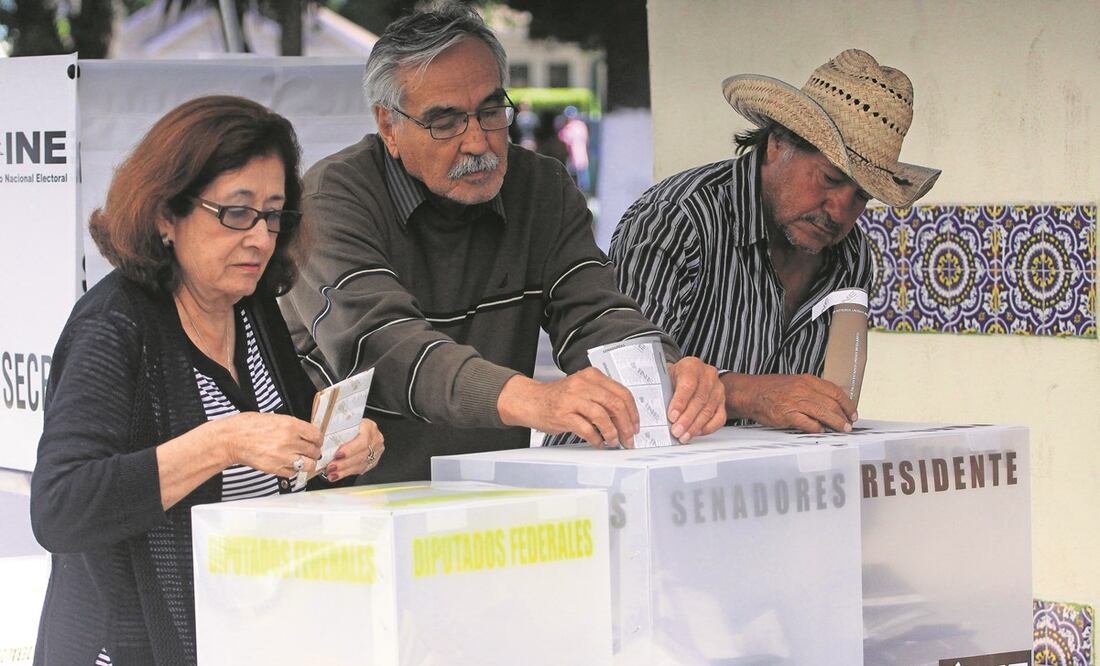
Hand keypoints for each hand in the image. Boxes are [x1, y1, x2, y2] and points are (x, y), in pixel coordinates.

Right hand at [217, 412, 321, 476]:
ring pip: (308, 465)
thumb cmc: (248, 426)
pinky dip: (292, 470)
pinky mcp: (276, 469)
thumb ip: (293, 426)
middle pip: (315, 451)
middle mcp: (290, 441)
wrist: (231, 439)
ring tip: (301, 459)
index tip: (316, 441)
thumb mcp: (275, 418)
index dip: (318, 439)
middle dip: (313, 451)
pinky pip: (293, 473)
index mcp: (291, 425)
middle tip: (309, 451)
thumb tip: (306, 433)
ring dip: (307, 462)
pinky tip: (287, 464)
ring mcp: (283, 457)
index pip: (317, 435)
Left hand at [324, 419, 384, 481]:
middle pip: (361, 455)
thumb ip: (339, 429)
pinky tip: (337, 475)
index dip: (350, 450)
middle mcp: (375, 440)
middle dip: (344, 463)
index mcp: (369, 427)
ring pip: (360, 464)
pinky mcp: (372, 461)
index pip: (362, 441)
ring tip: (332, 473)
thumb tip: (322, 435)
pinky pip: (359, 469)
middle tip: (331, 467)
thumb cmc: (351, 424)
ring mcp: (375, 452)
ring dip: (344, 470)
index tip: (337, 455)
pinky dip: (346, 473)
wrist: (361, 429)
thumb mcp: (346, 422)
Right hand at [498, 369, 639, 447]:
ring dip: (612, 433)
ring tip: (614, 441)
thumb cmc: (558, 397)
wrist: (531, 400)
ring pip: (603, 416)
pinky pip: (587, 429)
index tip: (635, 425)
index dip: (633, 412)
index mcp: (592, 376)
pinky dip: (596, 439)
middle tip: (629, 438)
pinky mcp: (564, 414)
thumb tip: (625, 418)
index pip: (622, 393)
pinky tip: (598, 443)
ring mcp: (573, 399)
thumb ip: (602, 397)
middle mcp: (583, 384)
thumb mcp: (582, 389)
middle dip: (626, 426)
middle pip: (615, 405)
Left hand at [666, 357, 725, 442]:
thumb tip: (655, 409)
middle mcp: (708, 375)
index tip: (672, 416)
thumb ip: (662, 389)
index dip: (680, 402)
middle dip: (687, 419)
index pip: (688, 384)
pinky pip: (719, 417)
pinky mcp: (722, 401)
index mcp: (692, 366)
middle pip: (699, 399)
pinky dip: (708, 428)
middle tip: (676, 431)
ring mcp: (717, 388)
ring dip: (695, 426)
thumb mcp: (666, 376)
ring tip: (684, 436)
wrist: (690, 374)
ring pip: (709, 410)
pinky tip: (696, 432)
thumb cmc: (676, 377)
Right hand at [722, 373, 856, 432]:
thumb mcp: (794, 382)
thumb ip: (812, 391)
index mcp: (807, 380)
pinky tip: (821, 430)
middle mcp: (803, 389)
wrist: (750, 393)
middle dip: (844, 416)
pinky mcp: (787, 415)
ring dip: (835, 423)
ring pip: (823, 413)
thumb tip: (830, 404)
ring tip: (842, 430)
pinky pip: (808, 423)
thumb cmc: (771, 389)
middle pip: (832, 404)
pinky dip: (817, 428)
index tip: (852, 412)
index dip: (847, 403)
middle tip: (849, 425)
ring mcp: (795, 402)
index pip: (835, 391)